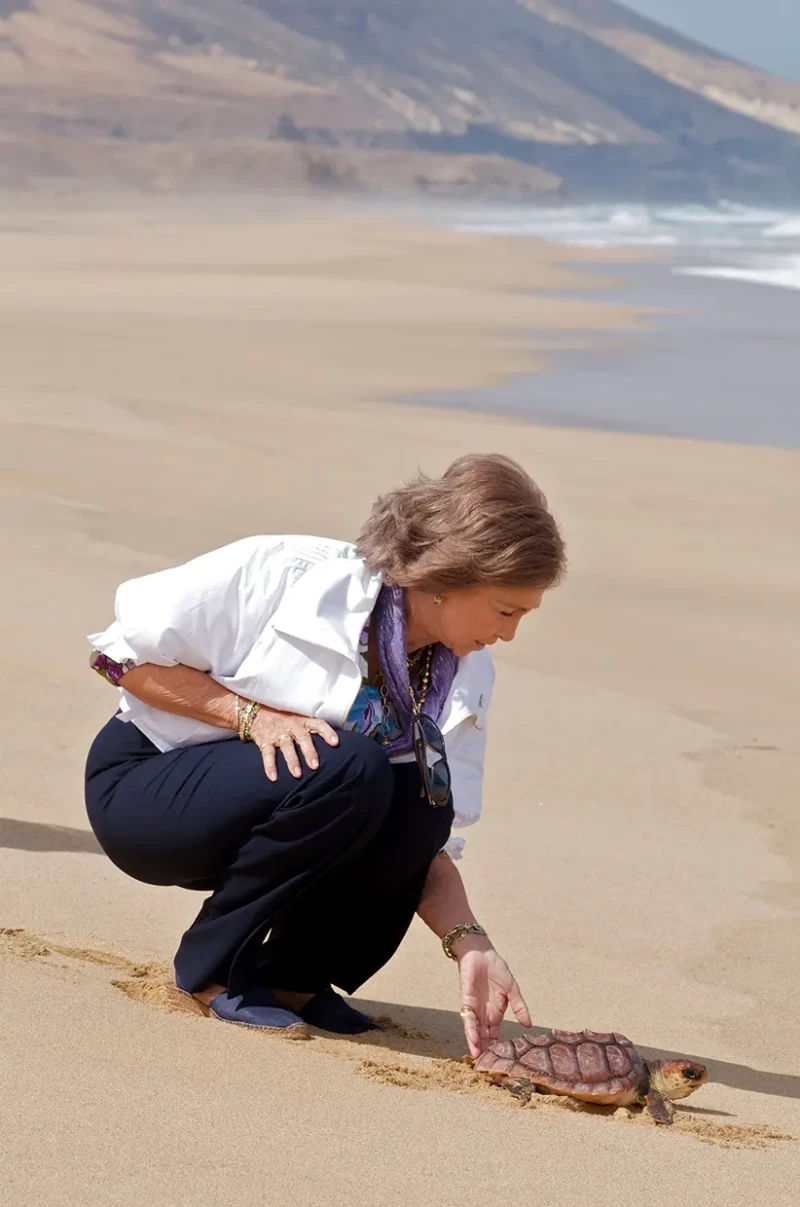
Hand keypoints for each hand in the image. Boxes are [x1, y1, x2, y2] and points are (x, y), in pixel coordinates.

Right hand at [249, 707, 338, 781]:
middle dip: (309, 752)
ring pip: (286, 747)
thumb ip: (312, 728)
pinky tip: (273, 778)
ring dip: (292, 761)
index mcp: (303, 720)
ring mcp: (278, 733)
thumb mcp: (298, 718)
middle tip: (315, 766)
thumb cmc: (283, 717)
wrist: (256, 711)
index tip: (335, 743)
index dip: (327, 732)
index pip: (318, 724)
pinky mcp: (265, 741)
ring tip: (297, 775)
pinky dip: (269, 766)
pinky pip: (267, 754)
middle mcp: (292, 726)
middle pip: (303, 738)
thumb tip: (334, 744)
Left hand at [456, 937, 531, 1057]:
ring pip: (474, 1031)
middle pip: (483, 1037)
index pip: (494, 1035)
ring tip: (479, 1059)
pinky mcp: (466, 1000)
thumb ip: (519, 1006)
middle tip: (487, 1069)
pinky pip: (468, 1018)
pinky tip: (473, 1040)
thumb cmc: (496, 969)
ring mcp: (474, 1008)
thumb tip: (529, 1024)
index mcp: (495, 1013)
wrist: (481, 953)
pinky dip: (470, 1030)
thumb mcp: (512, 989)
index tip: (500, 1063)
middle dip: (484, 1051)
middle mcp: (483, 1014)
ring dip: (476, 1044)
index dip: (496, 1048)